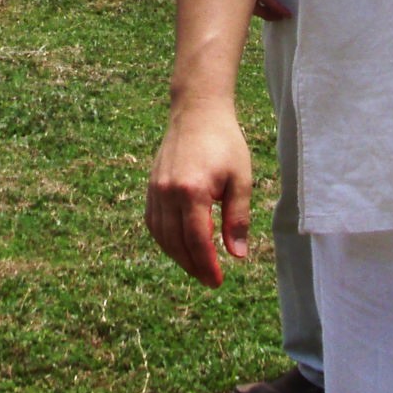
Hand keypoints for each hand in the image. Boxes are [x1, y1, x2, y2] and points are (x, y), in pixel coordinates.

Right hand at [145, 102, 252, 287]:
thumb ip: (237, 218)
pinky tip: (179, 245)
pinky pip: (153, 221)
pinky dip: (164, 239)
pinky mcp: (151, 185)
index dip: (206, 265)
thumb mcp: (241, 179)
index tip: (217, 281)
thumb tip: (236, 255)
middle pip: (176, 242)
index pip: (196, 240)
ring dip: (177, 256)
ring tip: (197, 266)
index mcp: (192, 190)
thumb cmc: (224, 142)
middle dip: (193, 266)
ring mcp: (155, 188)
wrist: (197, 111)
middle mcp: (168, 192)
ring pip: (161, 235)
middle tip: (210, 280)